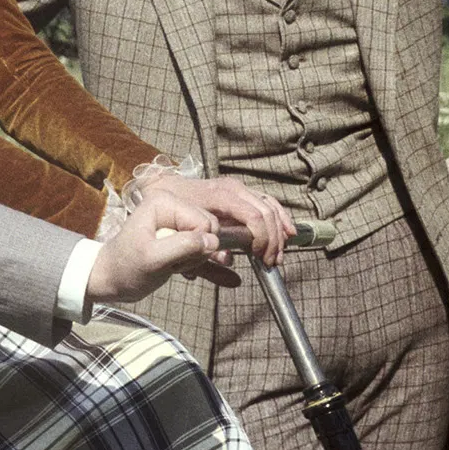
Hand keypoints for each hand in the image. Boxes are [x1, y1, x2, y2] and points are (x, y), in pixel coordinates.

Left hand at [86, 190, 239, 303]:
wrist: (112, 281)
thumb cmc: (125, 269)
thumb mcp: (153, 259)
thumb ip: (184, 246)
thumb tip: (213, 241)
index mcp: (165, 202)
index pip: (205, 221)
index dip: (196, 246)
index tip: (172, 258)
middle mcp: (174, 205)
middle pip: (211, 229)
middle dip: (197, 253)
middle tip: (172, 263)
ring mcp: (178, 221)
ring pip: (211, 241)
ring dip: (196, 260)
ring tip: (172, 265)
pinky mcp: (181, 236)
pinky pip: (208, 249)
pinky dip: (210, 266)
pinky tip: (227, 281)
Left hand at [136, 174, 293, 265]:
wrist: (161, 192)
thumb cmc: (167, 215)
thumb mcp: (177, 236)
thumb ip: (198, 250)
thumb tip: (228, 260)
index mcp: (214, 196)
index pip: (251, 216)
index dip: (262, 239)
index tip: (261, 258)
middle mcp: (229, 188)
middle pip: (265, 212)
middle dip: (273, 239)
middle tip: (272, 261)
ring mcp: (236, 188)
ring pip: (268, 206)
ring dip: (279, 231)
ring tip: (279, 253)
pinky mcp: (239, 192)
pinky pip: (266, 202)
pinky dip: (279, 217)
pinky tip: (287, 232)